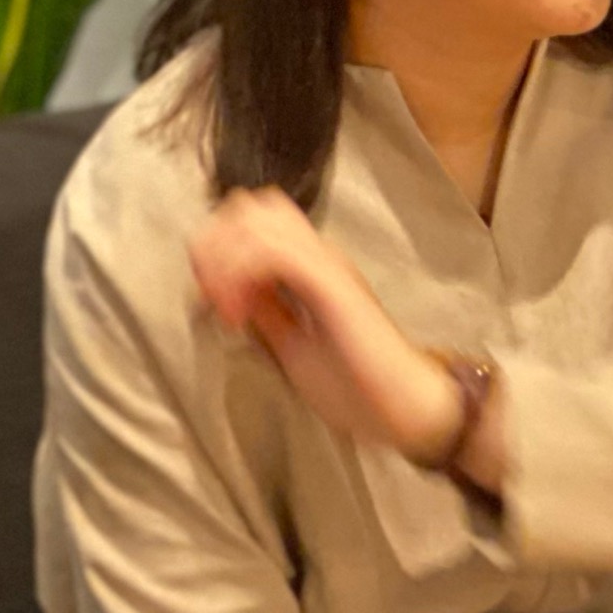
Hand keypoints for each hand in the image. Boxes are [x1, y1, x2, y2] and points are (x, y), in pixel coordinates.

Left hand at [189, 189, 461, 459]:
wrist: (403, 405)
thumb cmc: (354, 383)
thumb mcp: (289, 344)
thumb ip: (264, 312)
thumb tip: (224, 291)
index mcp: (308, 265)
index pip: (250, 222)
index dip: (215, 250)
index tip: (209, 303)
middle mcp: (317, 253)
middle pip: (250, 207)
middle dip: (215, 244)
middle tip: (211, 296)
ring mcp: (326, 264)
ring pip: (258, 220)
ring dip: (225, 259)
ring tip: (226, 309)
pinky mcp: (331, 283)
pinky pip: (273, 253)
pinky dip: (241, 276)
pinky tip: (239, 316)